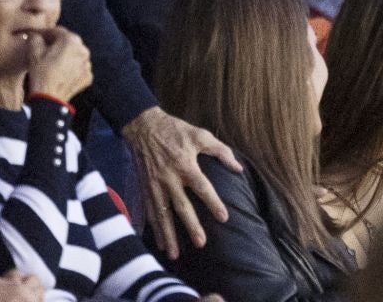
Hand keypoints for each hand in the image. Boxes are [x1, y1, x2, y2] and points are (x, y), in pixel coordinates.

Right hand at [24, 26, 92, 101]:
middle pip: (68, 42)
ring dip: (65, 56)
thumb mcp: (34, 52)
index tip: (37, 36)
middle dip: (56, 44)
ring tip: (52, 63)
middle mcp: (83, 50)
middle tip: (44, 49)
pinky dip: (71, 68)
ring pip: (74, 55)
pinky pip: (78, 68)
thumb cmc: (41, 73)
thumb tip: (36, 36)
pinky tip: (61, 73)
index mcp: (71, 40)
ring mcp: (87, 64)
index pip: (56, 31)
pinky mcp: (88, 76)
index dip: (45, 33)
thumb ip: (35, 38)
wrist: (49, 98)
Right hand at [123, 107, 238, 257]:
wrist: (143, 127)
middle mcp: (169, 178)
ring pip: (162, 215)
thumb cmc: (176, 131)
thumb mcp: (200, 135)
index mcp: (185, 164)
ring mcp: (155, 185)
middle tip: (200, 243)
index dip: (213, 203)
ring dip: (168, 235)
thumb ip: (221, 151)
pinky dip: (154, 229)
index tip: (224, 218)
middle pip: (181, 206)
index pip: (202, 187)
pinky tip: (159, 243)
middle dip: (191, 226)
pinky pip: (149, 213)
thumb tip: (238, 168)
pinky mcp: (144, 189)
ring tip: (174, 255)